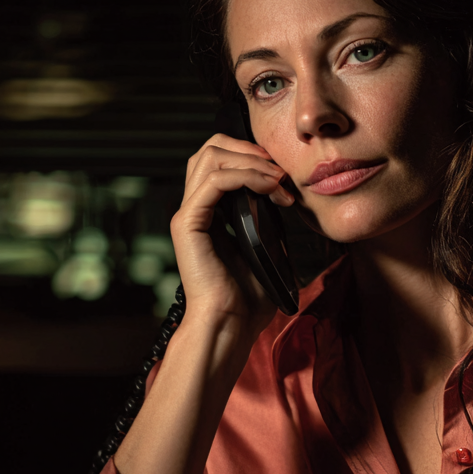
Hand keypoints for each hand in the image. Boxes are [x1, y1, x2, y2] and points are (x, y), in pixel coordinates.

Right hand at [171, 133, 294, 331]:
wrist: (230, 324)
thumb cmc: (248, 298)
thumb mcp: (265, 247)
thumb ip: (267, 218)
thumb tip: (284, 193)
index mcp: (210, 212)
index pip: (220, 160)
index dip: (251, 155)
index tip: (282, 173)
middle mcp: (195, 208)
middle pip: (211, 149)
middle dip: (250, 149)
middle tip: (280, 170)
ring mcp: (188, 214)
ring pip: (210, 156)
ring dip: (252, 161)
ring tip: (279, 180)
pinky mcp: (188, 223)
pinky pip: (214, 181)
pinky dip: (246, 175)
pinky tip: (270, 188)